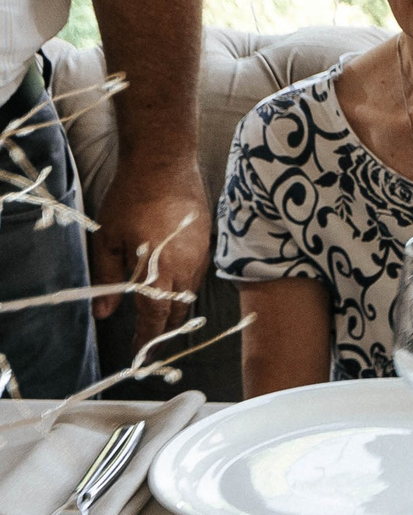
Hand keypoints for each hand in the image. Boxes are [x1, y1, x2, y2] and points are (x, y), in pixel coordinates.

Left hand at [87, 159, 209, 346]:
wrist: (165, 162)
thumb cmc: (131, 197)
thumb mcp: (108, 239)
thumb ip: (106, 279)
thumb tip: (104, 313)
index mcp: (160, 270)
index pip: (156, 316)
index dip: (147, 338)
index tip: (140, 353)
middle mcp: (186, 267)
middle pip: (178, 311)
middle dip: (163, 328)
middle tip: (148, 338)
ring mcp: (200, 254)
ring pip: (191, 294)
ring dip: (175, 308)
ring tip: (158, 312)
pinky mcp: (207, 241)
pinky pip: (198, 275)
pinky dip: (184, 287)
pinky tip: (171, 282)